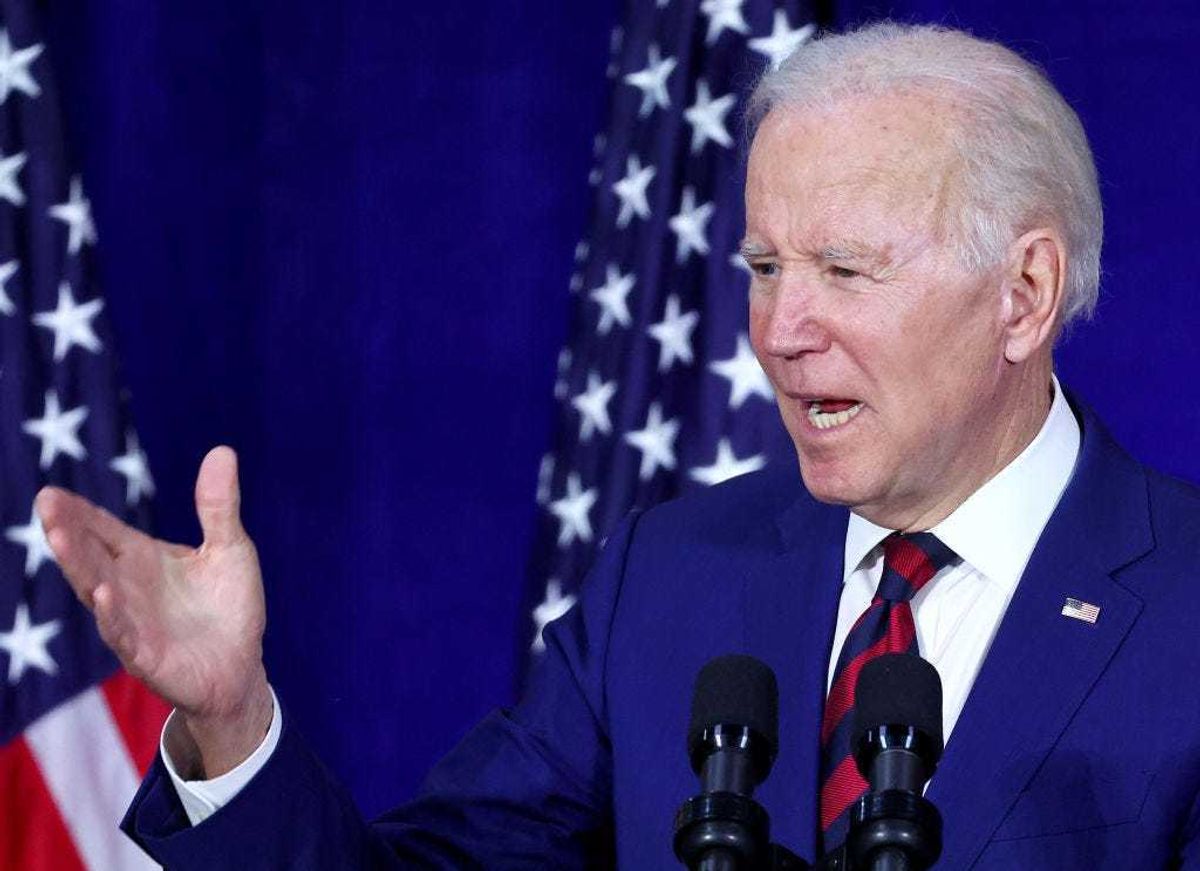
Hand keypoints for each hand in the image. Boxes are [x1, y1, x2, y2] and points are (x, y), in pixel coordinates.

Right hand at [36, 446, 272, 777]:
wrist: (241, 667)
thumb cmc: (229, 606)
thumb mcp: (230, 548)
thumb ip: (218, 506)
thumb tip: (223, 450)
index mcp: (142, 559)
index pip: (103, 531)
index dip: (79, 513)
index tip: (50, 493)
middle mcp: (128, 588)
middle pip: (91, 556)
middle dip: (68, 533)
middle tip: (47, 506)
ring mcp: (132, 623)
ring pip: (98, 592)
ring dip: (80, 567)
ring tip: (60, 538)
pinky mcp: (147, 657)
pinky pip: (125, 635)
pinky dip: (114, 616)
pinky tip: (105, 594)